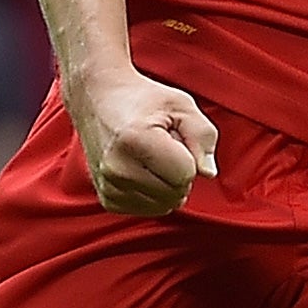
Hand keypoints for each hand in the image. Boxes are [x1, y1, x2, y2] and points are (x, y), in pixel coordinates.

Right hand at [66, 67, 218, 215]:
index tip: (177, 137)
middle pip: (175, 193)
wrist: (98, 98)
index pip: (186, 174)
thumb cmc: (143, 99)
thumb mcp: (182, 105)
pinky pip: (147, 209)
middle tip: (166, 146)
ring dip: (167, 184)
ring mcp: (108, 186)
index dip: (192, 157)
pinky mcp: (106, 199)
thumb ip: (204, 137)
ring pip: (163, 206)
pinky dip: (153, 194)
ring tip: (153, 156)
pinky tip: (143, 169)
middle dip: (181, 171)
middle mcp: (117, 168)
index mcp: (137, 140)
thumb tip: (208, 172)